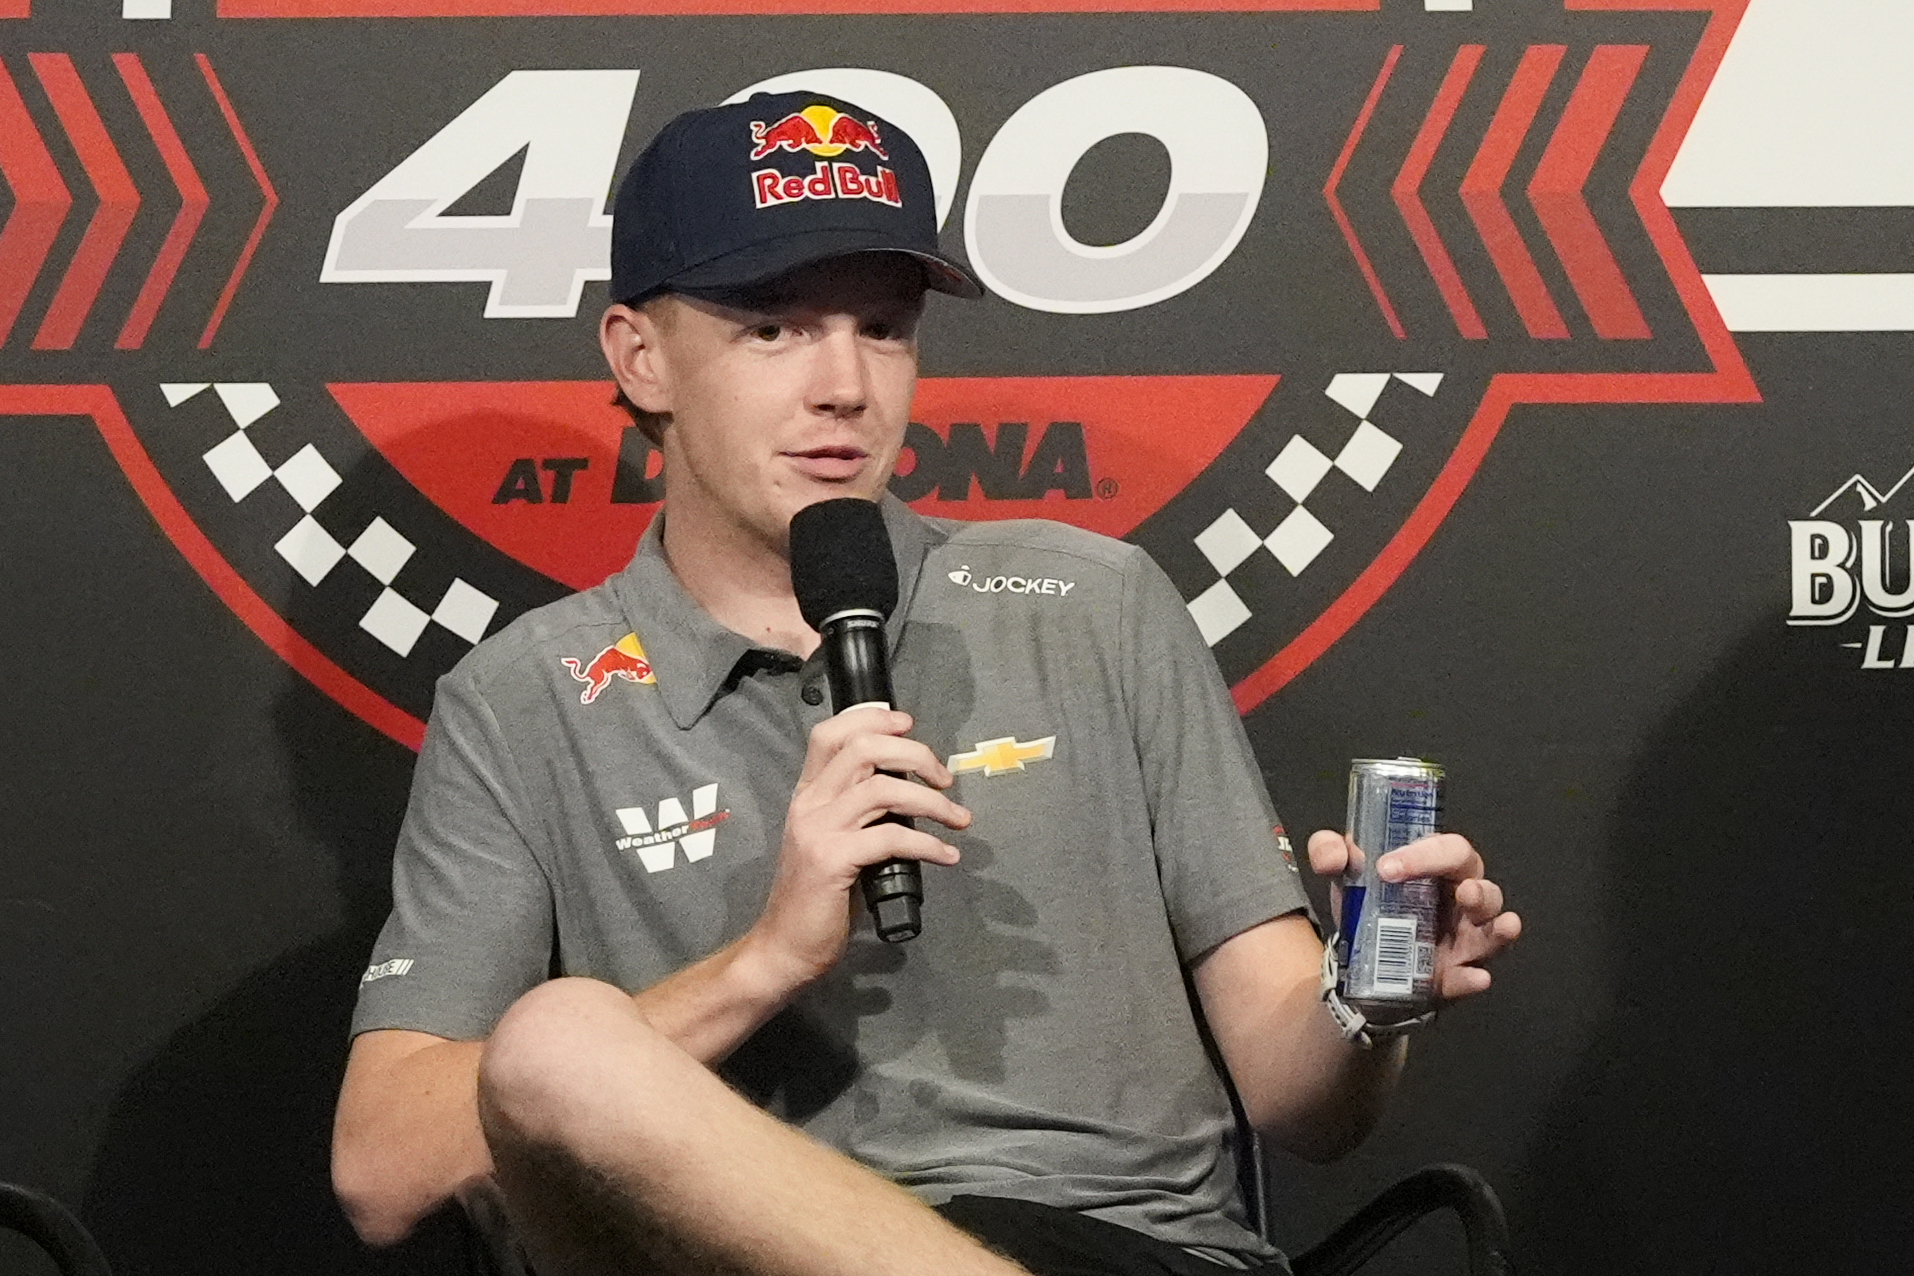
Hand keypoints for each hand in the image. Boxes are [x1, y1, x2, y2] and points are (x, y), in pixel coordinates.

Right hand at [749, 706, 971, 987]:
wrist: (784, 946)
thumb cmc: (815, 896)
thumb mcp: (830, 840)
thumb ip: (856, 811)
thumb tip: (907, 791)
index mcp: (807, 794)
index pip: (830, 734)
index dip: (872, 718)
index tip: (908, 724)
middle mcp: (809, 804)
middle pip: (864, 749)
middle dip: (915, 754)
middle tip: (944, 777)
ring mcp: (818, 830)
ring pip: (884, 788)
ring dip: (933, 800)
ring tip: (958, 818)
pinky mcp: (832, 861)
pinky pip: (891, 837)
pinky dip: (928, 843)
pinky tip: (946, 854)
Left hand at [1306, 830, 1520, 1001]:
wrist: (1355, 961)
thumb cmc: (1368, 905)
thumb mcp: (1344, 874)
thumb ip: (1329, 851)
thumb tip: (1332, 855)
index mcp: (1437, 869)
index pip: (1448, 850)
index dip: (1426, 855)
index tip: (1387, 867)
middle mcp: (1458, 901)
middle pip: (1483, 888)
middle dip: (1479, 889)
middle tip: (1463, 891)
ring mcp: (1460, 941)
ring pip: (1490, 932)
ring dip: (1496, 930)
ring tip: (1502, 925)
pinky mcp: (1450, 977)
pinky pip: (1467, 979)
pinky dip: (1471, 979)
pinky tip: (1474, 977)